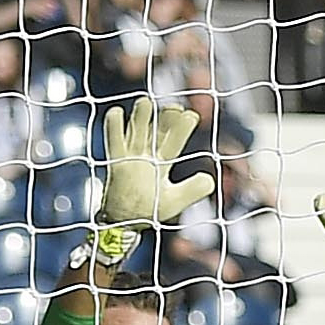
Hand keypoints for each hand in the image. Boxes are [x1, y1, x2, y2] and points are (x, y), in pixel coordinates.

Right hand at [99, 96, 214, 230]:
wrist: (126, 223)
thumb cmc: (150, 211)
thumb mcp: (175, 200)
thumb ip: (193, 190)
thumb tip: (210, 179)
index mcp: (163, 162)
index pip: (174, 140)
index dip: (182, 128)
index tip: (191, 116)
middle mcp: (148, 154)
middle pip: (157, 131)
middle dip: (165, 118)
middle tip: (174, 107)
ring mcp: (131, 156)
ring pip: (137, 131)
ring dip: (141, 116)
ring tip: (146, 101)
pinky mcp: (116, 162)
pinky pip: (114, 142)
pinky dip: (113, 126)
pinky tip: (116, 112)